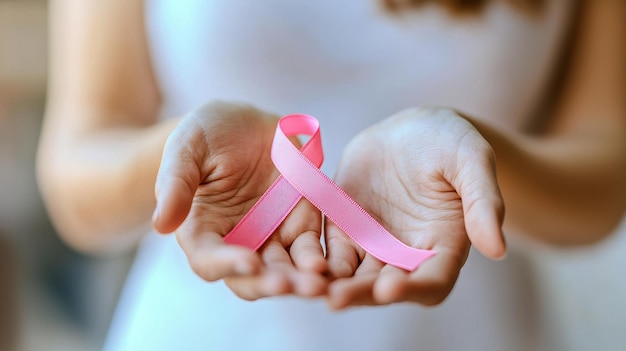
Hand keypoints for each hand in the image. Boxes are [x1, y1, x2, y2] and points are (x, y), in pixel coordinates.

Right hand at [153, 101, 326, 299]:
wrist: (247, 122)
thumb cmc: (208, 133)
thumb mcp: (187, 147)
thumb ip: (176, 181)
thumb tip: (161, 225)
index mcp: (201, 229)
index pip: (208, 258)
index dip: (227, 264)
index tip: (251, 262)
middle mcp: (236, 241)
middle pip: (250, 277)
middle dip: (270, 283)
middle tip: (291, 285)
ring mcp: (270, 236)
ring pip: (284, 271)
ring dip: (300, 282)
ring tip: (318, 284)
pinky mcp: (299, 225)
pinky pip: (311, 250)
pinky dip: (321, 262)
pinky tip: (332, 267)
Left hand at [325, 107, 505, 308]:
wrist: (413, 129)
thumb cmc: (451, 143)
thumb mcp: (472, 161)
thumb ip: (483, 202)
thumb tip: (498, 249)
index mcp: (443, 246)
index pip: (432, 280)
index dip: (412, 288)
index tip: (389, 288)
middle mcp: (407, 255)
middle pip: (385, 285)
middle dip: (361, 293)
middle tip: (335, 298)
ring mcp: (374, 244)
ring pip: (352, 274)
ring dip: (332, 283)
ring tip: (309, 286)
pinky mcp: (346, 229)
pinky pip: (328, 249)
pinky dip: (314, 258)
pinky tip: (296, 261)